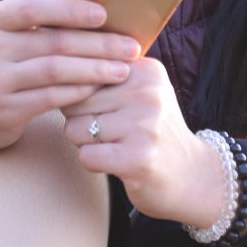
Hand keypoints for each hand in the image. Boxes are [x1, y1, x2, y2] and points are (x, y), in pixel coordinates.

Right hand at [0, 0, 139, 185]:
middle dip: (98, 43)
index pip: (33, 7)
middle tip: (130, 46)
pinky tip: (97, 87)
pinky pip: (51, 97)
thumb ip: (31, 10)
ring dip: (95, 69)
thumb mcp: (1, 32)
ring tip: (122, 69)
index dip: (71, 10)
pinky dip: (78, 91)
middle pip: (53, 41)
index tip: (105, 14)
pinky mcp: (3, 110)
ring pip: (55, 70)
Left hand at [61, 58, 229, 229]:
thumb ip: (103, 77)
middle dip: (82, 121)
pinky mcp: (137, 158)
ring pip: (75, 129)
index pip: (83, 72)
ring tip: (116, 146)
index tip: (106, 109)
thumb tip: (54, 76)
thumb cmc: (152, 131)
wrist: (191, 176)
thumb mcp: (140, 92)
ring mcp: (143, 126)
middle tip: (113, 132)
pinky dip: (94, 163)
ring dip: (86, 143)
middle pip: (75, 102)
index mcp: (146, 69)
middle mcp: (147, 92)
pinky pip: (86, 156)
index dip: (82, 96)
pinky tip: (117, 163)